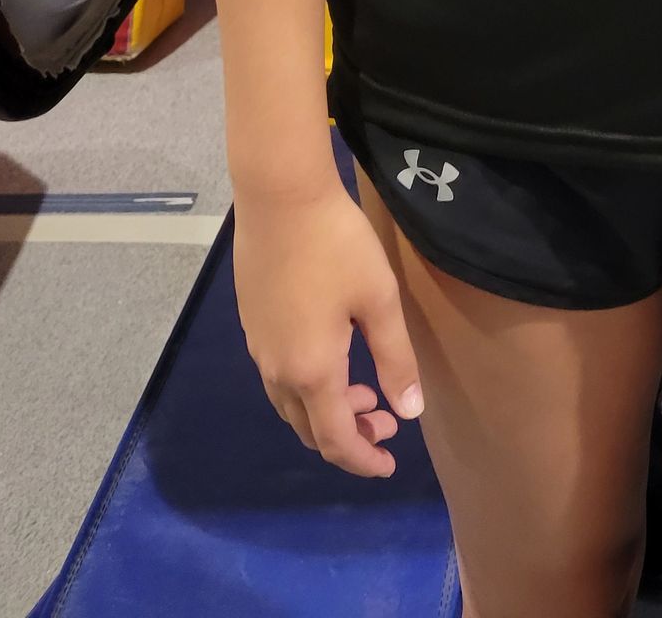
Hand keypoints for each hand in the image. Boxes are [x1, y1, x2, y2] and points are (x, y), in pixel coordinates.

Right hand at [232, 180, 424, 476]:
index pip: (336, 439)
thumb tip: (408, 413)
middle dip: (348, 436)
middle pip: (309, 429)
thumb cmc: (337, 245)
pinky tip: (332, 356)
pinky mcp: (252, 323)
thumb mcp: (379, 300)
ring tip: (364, 390)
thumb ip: (395, 359)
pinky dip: (308, 387)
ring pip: (291, 405)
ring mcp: (259, 347)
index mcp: (312, 371)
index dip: (364, 459)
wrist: (279, 197)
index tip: (390, 465)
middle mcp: (277, 370)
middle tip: (385, 421)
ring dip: (326, 411)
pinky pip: (279, 378)